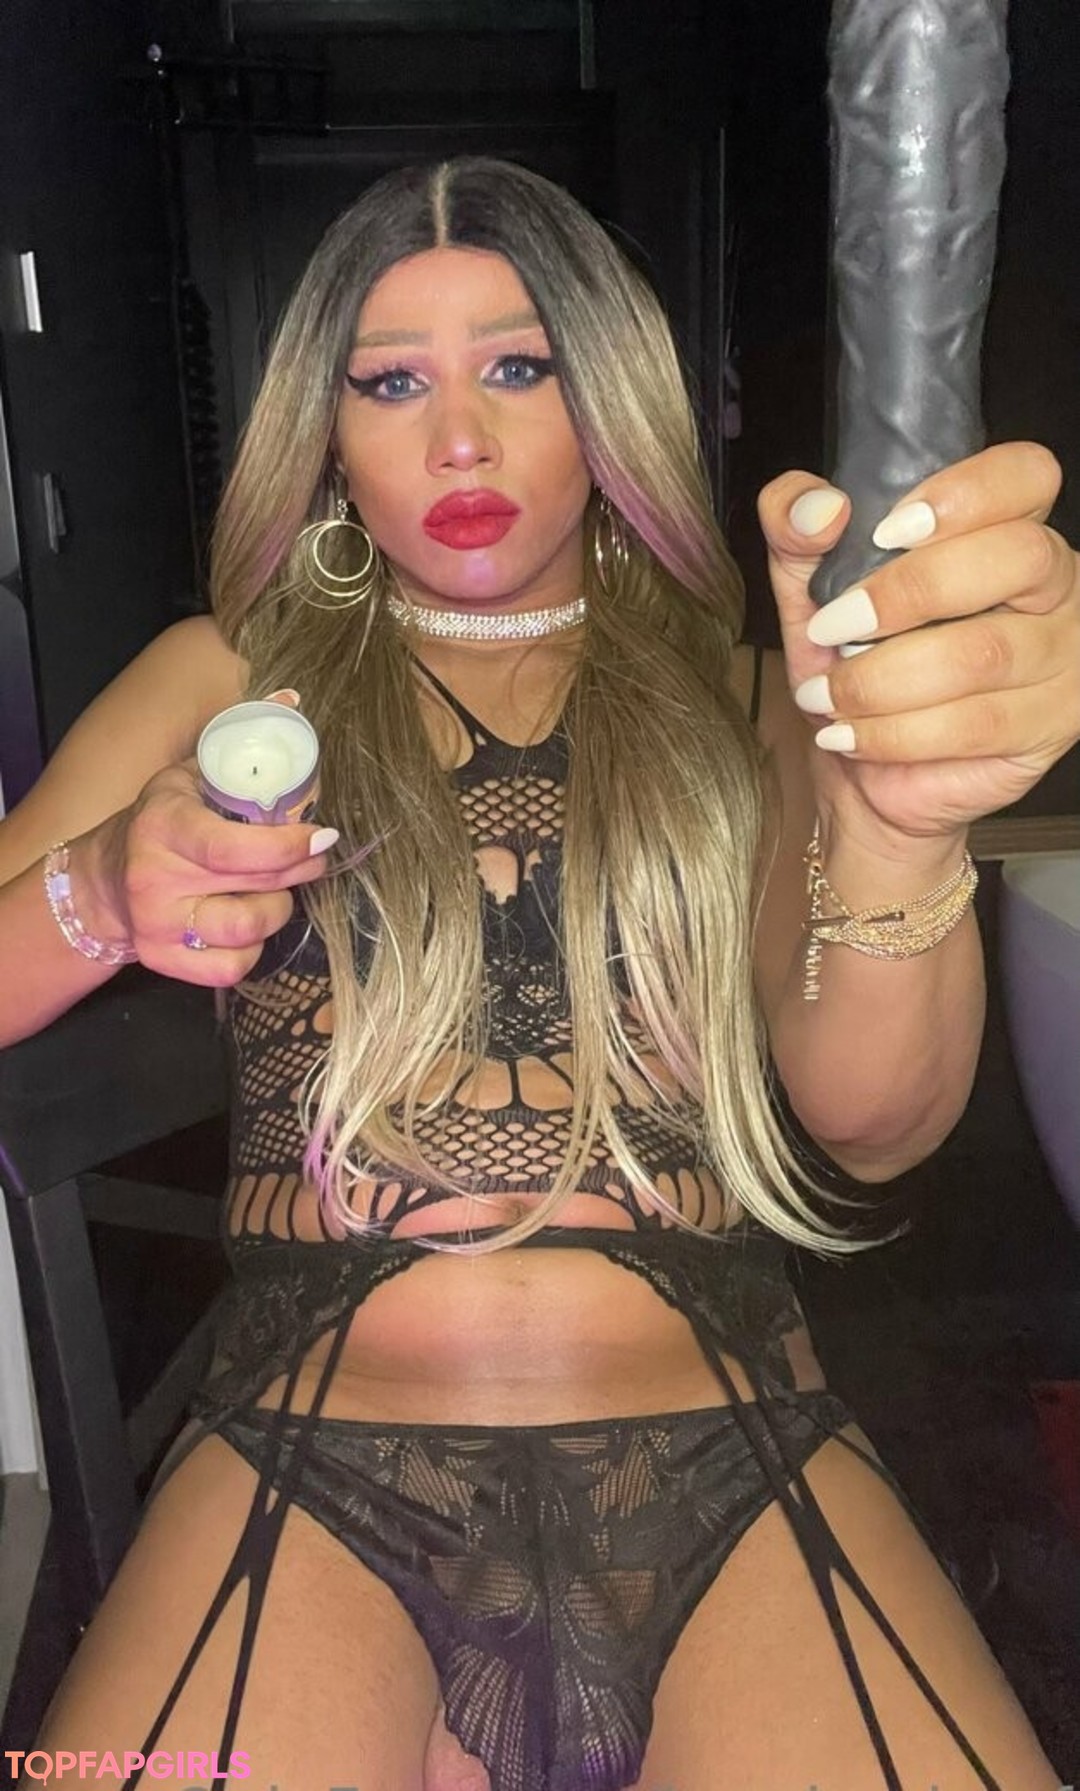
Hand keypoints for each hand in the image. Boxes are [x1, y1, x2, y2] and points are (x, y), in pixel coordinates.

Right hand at [81, 695, 336, 985]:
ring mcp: (159, 927)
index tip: (322, 836)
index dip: (285, 847)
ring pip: (247, 931)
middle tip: (313, 854)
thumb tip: (292, 698)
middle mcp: (156, 880)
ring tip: (274, 889)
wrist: (105, 883)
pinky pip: (233, 968)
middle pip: (253, 889)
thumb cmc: (162, 821)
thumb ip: (241, 744)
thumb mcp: (191, 774)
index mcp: (164, 827)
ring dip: (276, 909)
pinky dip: (252, 947)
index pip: (231, 849)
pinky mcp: (165, 963)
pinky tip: (248, 923)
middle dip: (297, 870)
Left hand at [758, 442, 1079, 844]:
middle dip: (908, 592)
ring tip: (827, 696)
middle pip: (1018, 557)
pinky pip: (974, 724)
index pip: (1026, 474)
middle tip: (833, 627)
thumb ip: (796, 526)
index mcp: (1005, 527)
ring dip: (883, 678)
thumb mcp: (808, 587)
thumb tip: (820, 509)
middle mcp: (1052, 585)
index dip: (966, 493)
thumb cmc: (853, 664)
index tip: (886, 530)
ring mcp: (1062, 657)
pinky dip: (895, 732)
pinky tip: (850, 735)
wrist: (862, 771)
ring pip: (984, 653)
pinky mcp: (1049, 726)